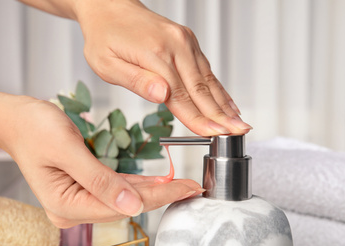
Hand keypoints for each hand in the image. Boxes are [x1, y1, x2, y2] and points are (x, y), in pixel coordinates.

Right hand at [5, 97, 201, 226]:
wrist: (16, 120)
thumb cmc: (34, 129)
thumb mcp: (67, 151)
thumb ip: (100, 180)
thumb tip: (132, 205)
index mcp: (66, 205)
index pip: (122, 204)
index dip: (158, 197)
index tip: (185, 189)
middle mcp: (73, 208)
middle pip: (126, 203)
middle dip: (161, 194)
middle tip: (191, 186)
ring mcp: (78, 199)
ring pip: (124, 196)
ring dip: (153, 190)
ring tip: (181, 184)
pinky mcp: (83, 187)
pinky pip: (116, 187)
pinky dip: (138, 184)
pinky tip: (158, 182)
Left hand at [75, 0, 251, 135]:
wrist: (110, 9)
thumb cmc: (105, 37)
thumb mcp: (106, 64)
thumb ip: (136, 80)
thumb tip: (163, 95)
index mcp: (155, 54)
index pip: (181, 96)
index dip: (199, 119)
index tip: (216, 134)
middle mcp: (176, 45)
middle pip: (201, 89)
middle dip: (221, 115)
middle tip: (239, 131)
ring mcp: (184, 42)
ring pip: (208, 80)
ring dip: (224, 103)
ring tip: (239, 121)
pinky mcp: (187, 41)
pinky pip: (206, 69)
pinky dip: (218, 88)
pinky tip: (227, 101)